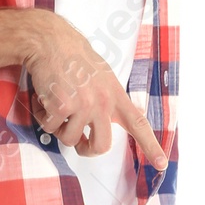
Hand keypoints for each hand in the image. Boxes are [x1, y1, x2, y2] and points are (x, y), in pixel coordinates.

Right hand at [25, 14, 167, 170]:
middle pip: (101, 146)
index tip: (161, 163)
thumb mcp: (102, 76)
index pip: (138, 124)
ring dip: (59, 128)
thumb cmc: (74, 57)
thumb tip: (113, 119)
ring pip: (70, 140)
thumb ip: (109, 99)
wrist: (51, 41)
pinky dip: (43, 116)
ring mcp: (83, 106)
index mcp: (115, 95)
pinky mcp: (62, 107)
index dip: (151, 146)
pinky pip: (49, 127)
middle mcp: (103, 103)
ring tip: (55, 107)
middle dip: (87, 150)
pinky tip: (44, 98)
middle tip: (79, 144)